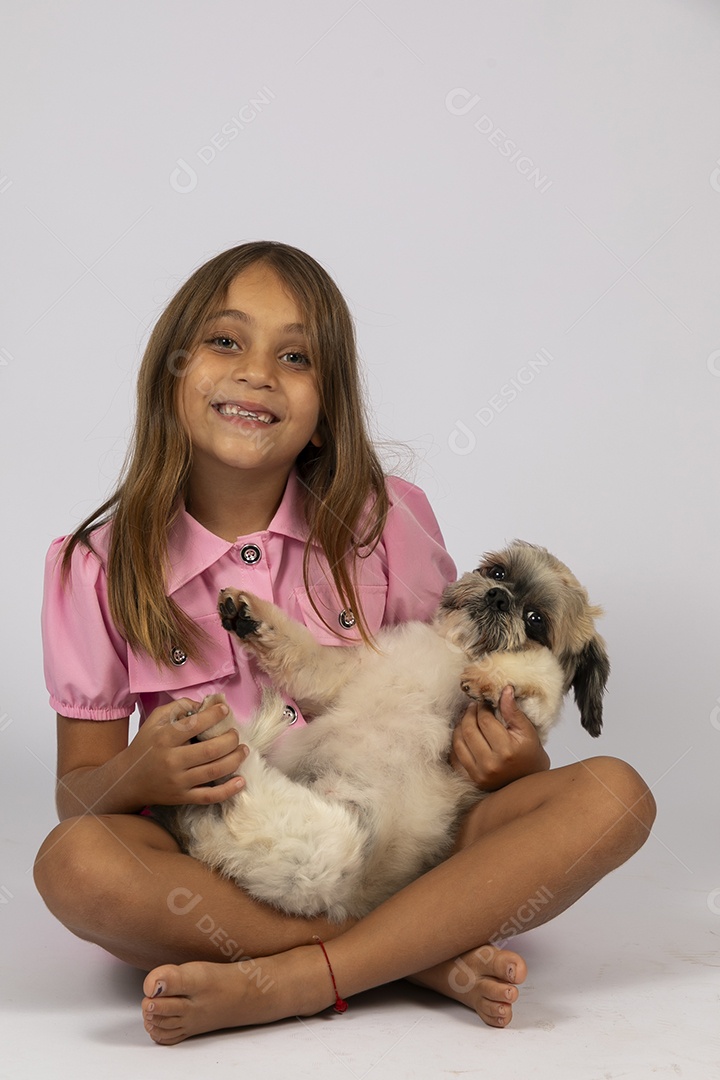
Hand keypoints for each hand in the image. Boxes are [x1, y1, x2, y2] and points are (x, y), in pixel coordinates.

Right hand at [122, 697, 248, 806]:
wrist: (127, 780)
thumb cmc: (145, 746)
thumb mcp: (155, 721)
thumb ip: (178, 707)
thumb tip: (204, 704)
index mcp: (164, 738)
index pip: (195, 724)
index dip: (214, 715)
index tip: (225, 710)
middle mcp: (172, 760)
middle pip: (210, 750)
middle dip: (230, 739)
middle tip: (235, 734)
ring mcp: (178, 781)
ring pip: (214, 771)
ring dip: (235, 759)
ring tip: (243, 750)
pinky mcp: (182, 798)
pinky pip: (209, 796)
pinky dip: (228, 790)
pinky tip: (241, 781)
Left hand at [450, 686, 549, 790]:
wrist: (528, 781)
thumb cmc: (530, 754)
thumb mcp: (527, 731)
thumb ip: (513, 711)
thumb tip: (505, 689)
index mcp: (506, 751)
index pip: (485, 721)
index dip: (482, 708)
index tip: (484, 702)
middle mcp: (490, 764)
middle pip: (469, 730)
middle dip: (469, 714)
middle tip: (473, 706)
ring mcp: (478, 774)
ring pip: (458, 742)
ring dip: (460, 726)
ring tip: (467, 718)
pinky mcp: (471, 779)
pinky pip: (454, 757)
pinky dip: (456, 743)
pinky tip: (463, 735)